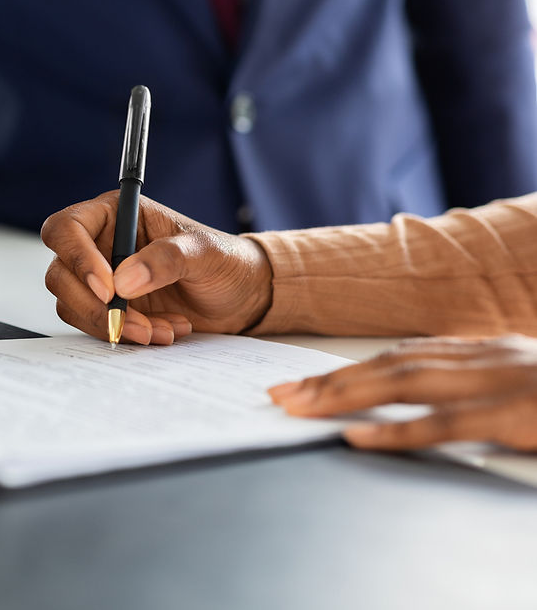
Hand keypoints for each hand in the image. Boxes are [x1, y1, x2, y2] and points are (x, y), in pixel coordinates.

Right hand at [40, 191, 272, 344]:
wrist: (241, 296)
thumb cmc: (225, 261)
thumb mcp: (204, 253)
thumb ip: (166, 259)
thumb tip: (124, 281)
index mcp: (116, 214)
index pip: (67, 228)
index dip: (77, 257)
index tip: (109, 288)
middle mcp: (100, 244)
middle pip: (61, 274)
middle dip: (95, 305)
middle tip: (135, 322)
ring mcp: (101, 279)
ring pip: (73, 305)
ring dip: (115, 325)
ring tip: (161, 329)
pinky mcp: (109, 309)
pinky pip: (95, 326)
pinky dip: (125, 335)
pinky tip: (162, 330)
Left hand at [269, 335, 536, 450]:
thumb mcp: (519, 384)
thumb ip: (472, 389)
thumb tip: (415, 409)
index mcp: (484, 351)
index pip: (398, 356)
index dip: (345, 368)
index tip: (300, 382)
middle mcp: (485, 357)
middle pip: (388, 365)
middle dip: (328, 381)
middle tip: (278, 395)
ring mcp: (500, 383)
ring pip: (404, 384)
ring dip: (344, 396)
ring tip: (298, 408)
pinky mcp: (516, 415)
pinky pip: (445, 423)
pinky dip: (397, 432)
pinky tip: (358, 438)